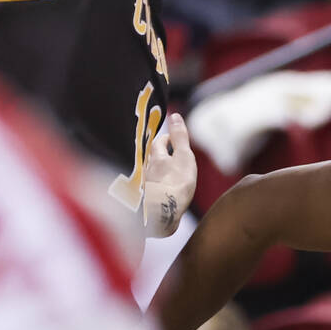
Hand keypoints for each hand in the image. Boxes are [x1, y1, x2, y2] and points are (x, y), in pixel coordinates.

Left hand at [143, 113, 196, 237]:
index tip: (172, 138)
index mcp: (157, 158)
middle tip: (169, 154)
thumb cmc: (176, 185)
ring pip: (152, 174)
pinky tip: (162, 193)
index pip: (159, 143)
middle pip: (153, 158)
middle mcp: (148, 170)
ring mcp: (147, 186)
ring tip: (167, 173)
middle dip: (161, 154)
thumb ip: (180, 137)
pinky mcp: (148, 201)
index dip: (166, 139)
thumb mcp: (184, 157)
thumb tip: (175, 115)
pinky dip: (157, 187)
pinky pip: (152, 190)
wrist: (163, 214)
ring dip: (158, 171)